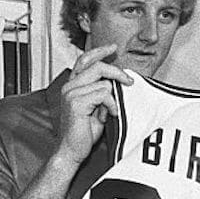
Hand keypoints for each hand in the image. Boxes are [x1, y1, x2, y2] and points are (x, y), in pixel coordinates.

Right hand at [55, 45, 132, 165]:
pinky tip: (108, 116)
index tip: (112, 47)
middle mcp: (69, 87)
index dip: (99, 51)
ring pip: (103, 82)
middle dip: (117, 72)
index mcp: (72, 86)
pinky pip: (103, 95)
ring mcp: (71, 94)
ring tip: (111, 111)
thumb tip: (116, 83)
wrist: (71, 151)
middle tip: (129, 82)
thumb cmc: (82, 133)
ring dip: (113, 97)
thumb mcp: (96, 108)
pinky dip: (111, 106)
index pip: (84, 60)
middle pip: (97, 66)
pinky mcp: (76, 103)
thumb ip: (102, 93)